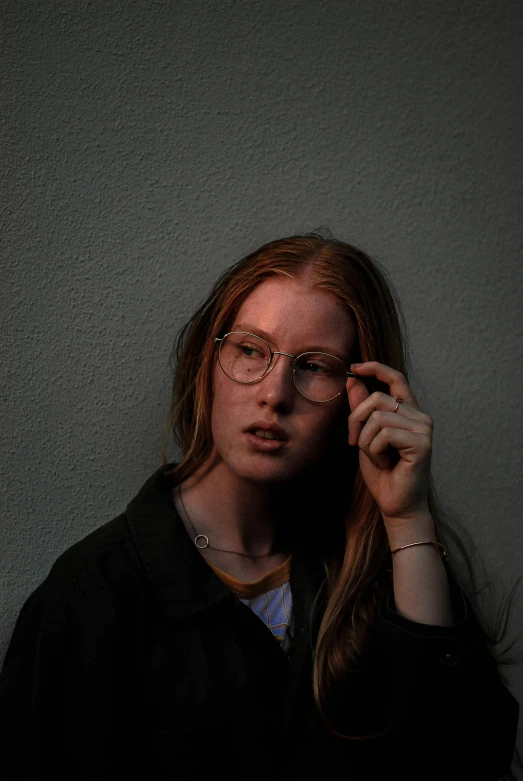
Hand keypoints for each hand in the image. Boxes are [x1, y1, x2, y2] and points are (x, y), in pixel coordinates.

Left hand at [346, 362, 432, 528]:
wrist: (396, 506)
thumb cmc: (383, 474)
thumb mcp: (365, 436)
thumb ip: (361, 409)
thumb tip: (353, 380)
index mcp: (408, 412)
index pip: (396, 379)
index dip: (376, 368)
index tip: (355, 367)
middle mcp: (420, 417)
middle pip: (377, 397)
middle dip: (356, 419)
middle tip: (354, 443)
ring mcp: (424, 429)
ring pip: (377, 417)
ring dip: (366, 441)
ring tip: (377, 458)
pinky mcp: (422, 443)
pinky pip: (384, 434)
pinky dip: (375, 451)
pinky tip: (386, 464)